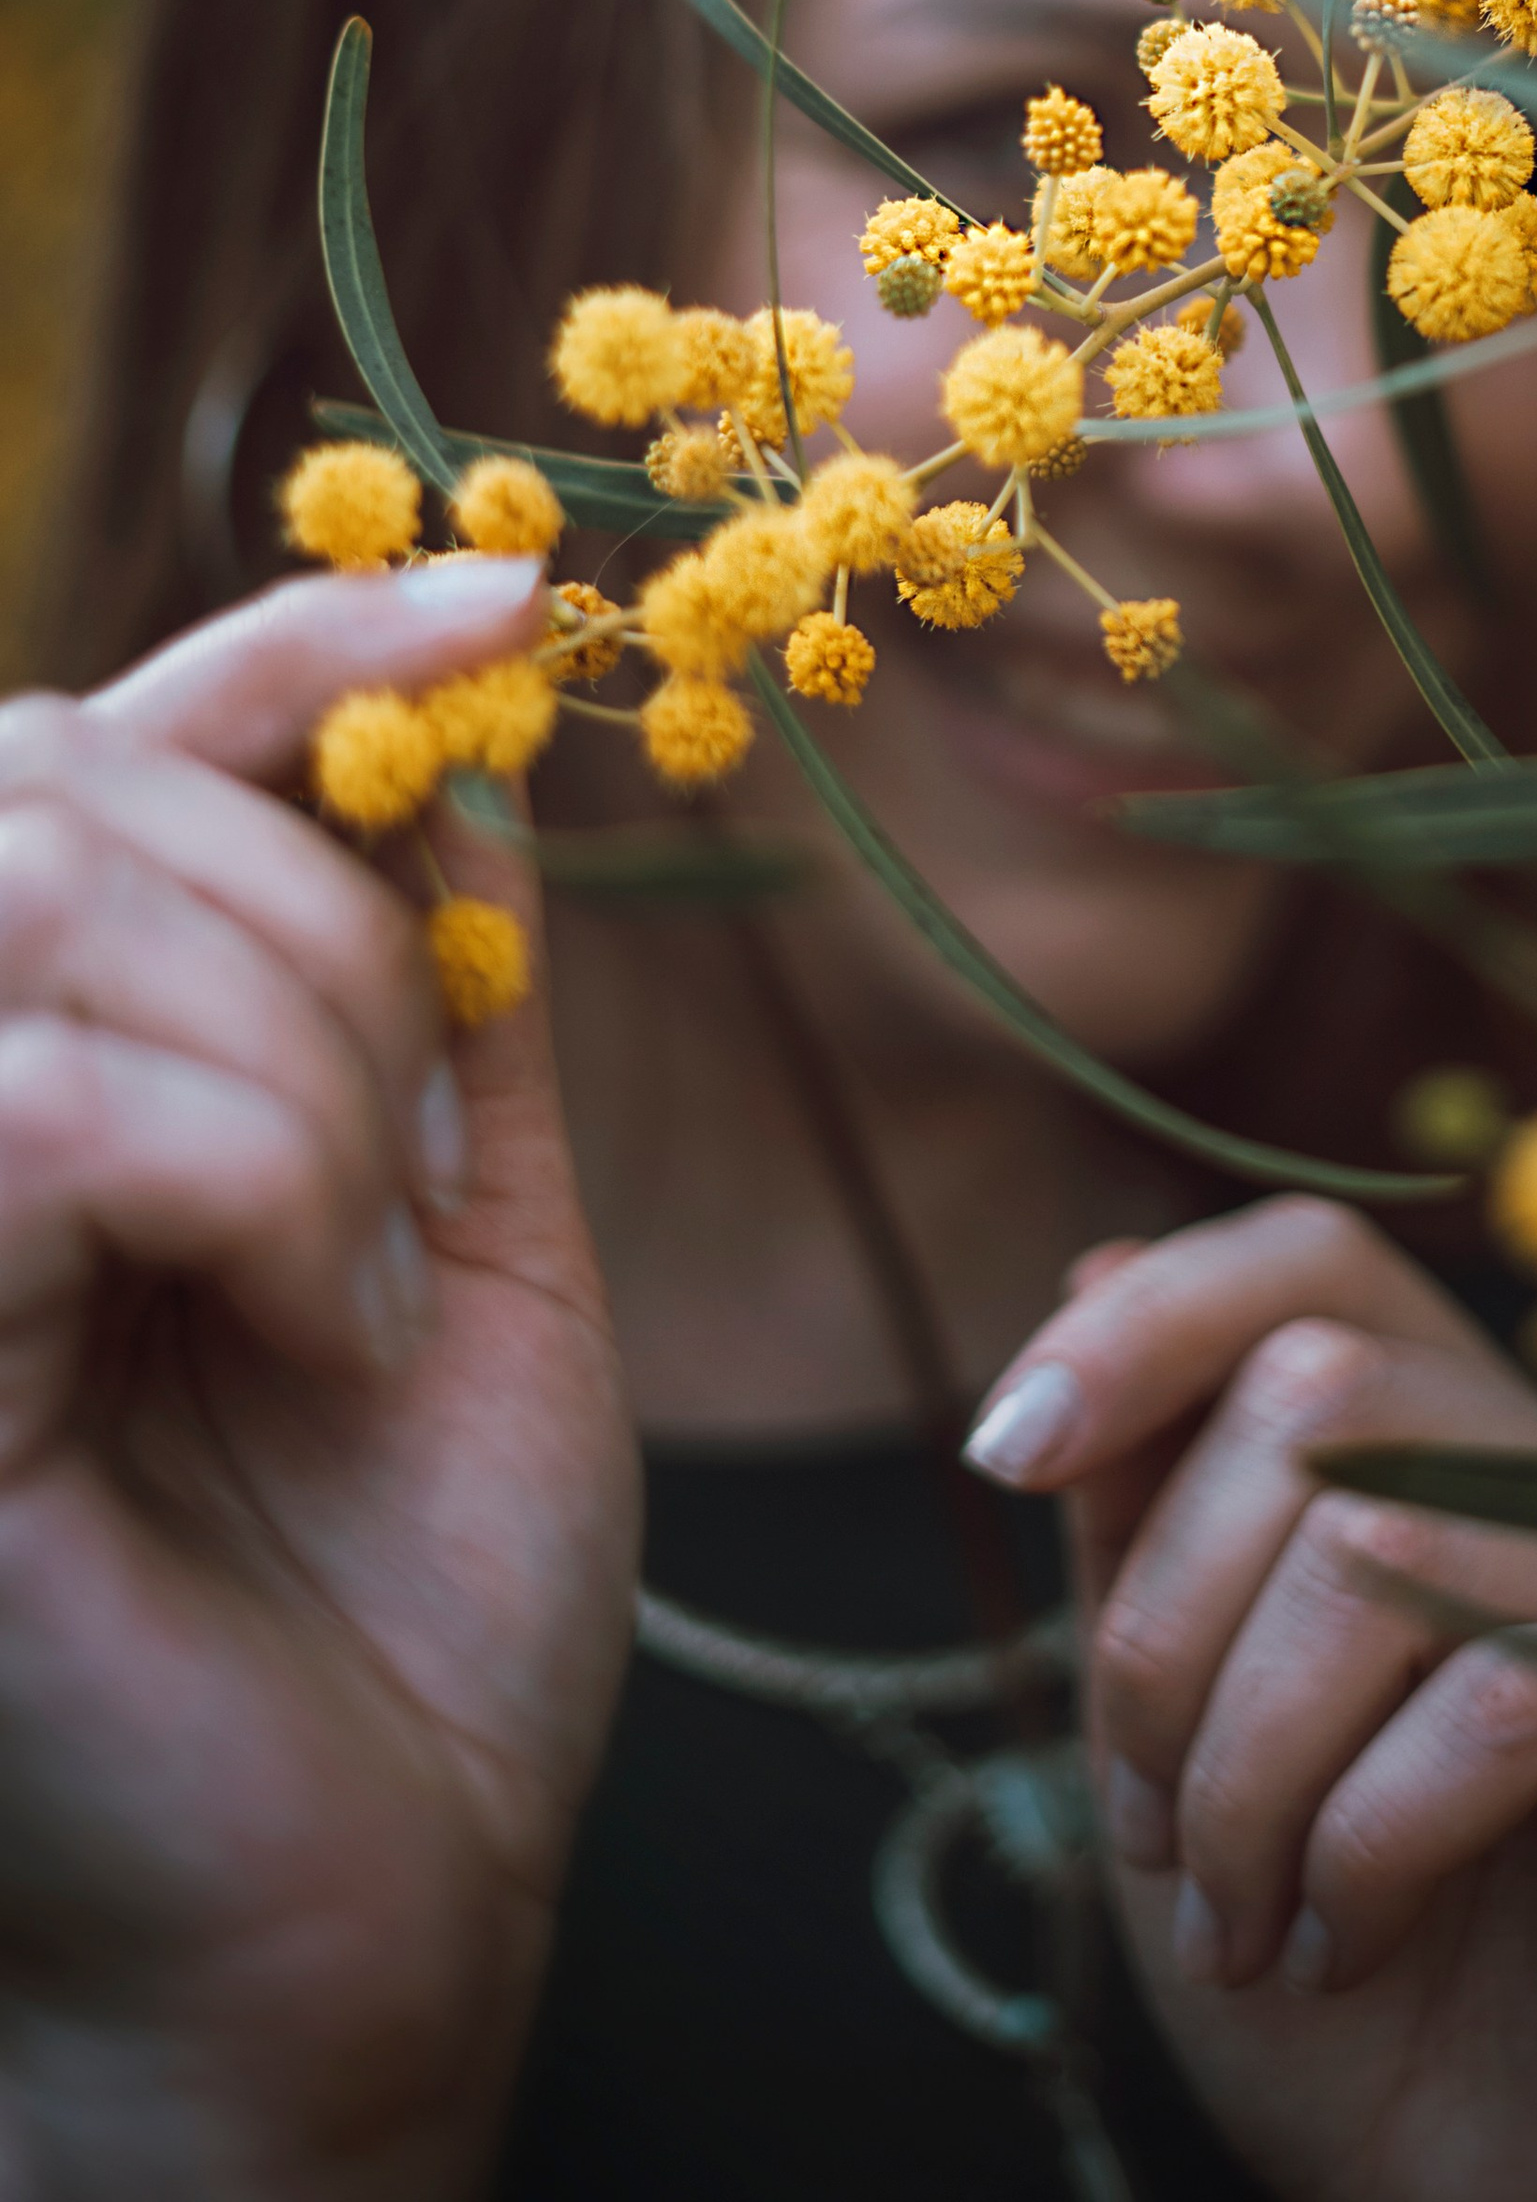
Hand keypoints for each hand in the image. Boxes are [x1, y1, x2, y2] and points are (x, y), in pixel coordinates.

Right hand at [0, 565, 637, 2200]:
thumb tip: (460, 709)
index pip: (93, 745)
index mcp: (37, 1074)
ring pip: (39, 912)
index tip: (513, 599)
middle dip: (321, 911)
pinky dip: (251, 1173)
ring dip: (296, 1053)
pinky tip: (323, 1326)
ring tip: (377, 1259)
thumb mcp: (467, 1217)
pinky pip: (44, 1106)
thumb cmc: (409, 1598)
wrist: (373, 1913)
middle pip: (54, 783)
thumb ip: (436, 974)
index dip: (289, 642)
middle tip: (434, 1130)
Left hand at [965, 1198, 1536, 2201]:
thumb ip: (1152, 1509)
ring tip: (1248, 1919)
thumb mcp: (1181, 1730)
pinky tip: (1355, 1944)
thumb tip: (1094, 1259)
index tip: (1005, 1455)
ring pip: (1388, 1548)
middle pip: (1320, 1388)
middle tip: (1164, 1835)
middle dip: (1173, 1629)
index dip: (1149, 1324)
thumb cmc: (1339, 1982)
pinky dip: (1373, 1846)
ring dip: (1252, 1770)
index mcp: (1470, 1444)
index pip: (1318, 1261)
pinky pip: (1502, 1704)